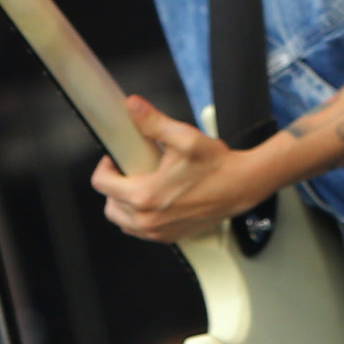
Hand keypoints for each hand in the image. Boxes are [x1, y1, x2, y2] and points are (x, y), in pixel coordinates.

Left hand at [91, 96, 271, 240]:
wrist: (241, 186)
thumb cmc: (216, 165)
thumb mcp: (184, 137)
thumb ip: (154, 122)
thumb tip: (133, 107)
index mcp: (145, 196)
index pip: (102, 184)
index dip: (105, 166)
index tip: (117, 158)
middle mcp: (148, 219)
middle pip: (109, 206)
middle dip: (114, 186)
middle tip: (130, 169)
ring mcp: (158, 232)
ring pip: (122, 221)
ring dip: (124, 203)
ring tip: (142, 183)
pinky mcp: (169, 237)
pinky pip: (140, 230)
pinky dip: (139, 217)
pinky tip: (155, 198)